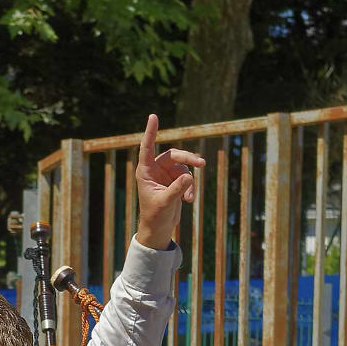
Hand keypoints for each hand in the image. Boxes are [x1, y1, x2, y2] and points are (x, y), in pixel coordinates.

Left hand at [134, 114, 204, 249]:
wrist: (159, 229)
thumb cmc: (155, 216)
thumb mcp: (165, 203)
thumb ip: (176, 189)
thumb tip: (189, 175)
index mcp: (145, 171)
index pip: (147, 147)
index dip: (150, 132)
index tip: (153, 116)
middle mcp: (155, 170)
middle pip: (174, 155)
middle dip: (188, 159)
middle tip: (201, 164)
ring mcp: (167, 175)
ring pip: (184, 167)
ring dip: (190, 181)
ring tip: (189, 198)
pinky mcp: (176, 181)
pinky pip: (188, 178)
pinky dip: (190, 188)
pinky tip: (189, 201)